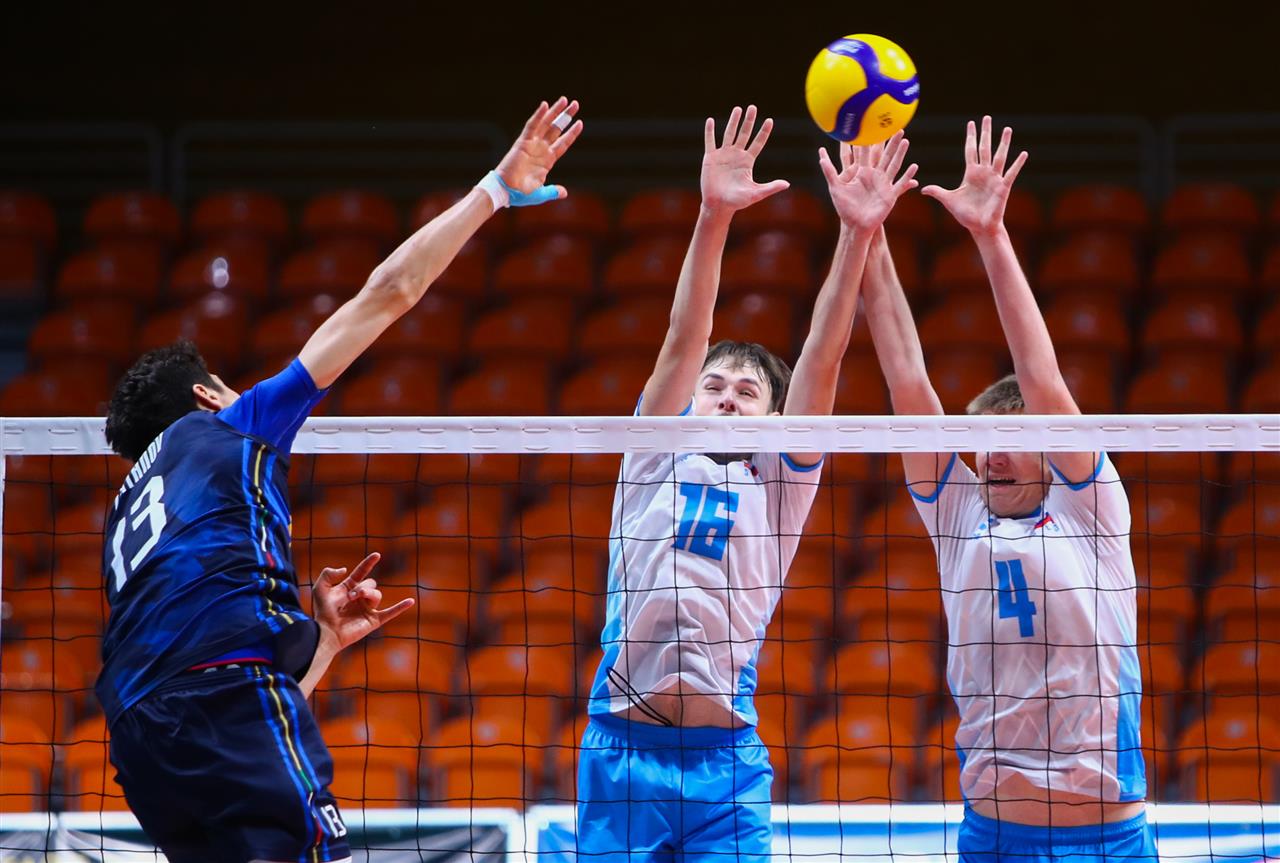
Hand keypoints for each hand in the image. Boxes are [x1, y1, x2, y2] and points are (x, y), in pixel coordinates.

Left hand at [310, 552, 413, 652]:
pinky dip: (401, 607)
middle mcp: (360, 598)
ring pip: (377, 594)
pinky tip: (411, 601)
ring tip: (355, 599)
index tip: (377, 555)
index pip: (362, 572)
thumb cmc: (322, 612)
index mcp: (348, 588)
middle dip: (362, 586)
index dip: (369, 563)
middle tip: (350, 596)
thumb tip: (346, 570)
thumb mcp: (320, 588)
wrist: (326, 632)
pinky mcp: (373, 620)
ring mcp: (367, 609)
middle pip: (371, 583)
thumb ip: (328, 574)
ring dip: (367, 593)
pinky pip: (390, 612)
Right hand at [495, 96, 583, 198]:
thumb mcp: (541, 193)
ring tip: (564, 100)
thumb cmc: (521, 194)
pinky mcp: (522, 142)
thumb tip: (564, 193)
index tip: (580, 122)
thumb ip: (552, 191)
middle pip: (557, 129)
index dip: (572, 133)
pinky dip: (538, 116)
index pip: (563, 143)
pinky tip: (545, 105)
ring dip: (555, 112)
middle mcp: (541, 149)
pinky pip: (532, 126)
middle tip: (575, 103)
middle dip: (566, 116)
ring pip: (546, 124)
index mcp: (548, 161)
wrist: (506, 191)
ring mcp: (532, 144)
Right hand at [701, 105, 789, 213]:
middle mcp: (736, 155)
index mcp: (747, 161)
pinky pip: (710, 142)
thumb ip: (771, 187)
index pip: (758, 143)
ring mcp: (723, 155)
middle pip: (744, 134)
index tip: (769, 120)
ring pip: (729, 134)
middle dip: (749, 121)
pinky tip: (710, 121)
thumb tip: (787, 184)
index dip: (763, 132)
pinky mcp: (710, 158)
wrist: (719, 205)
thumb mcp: (756, 193)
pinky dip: (710, 132)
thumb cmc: (738, 201)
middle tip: (753, 107)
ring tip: (738, 109)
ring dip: (733, 121)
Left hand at [818, 131, 917, 230]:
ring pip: (894, 165)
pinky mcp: (890, 195)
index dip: (870, 140)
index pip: (866, 152)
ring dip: (900, 153)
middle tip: (897, 127)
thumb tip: (820, 156)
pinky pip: (900, 184)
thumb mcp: (835, 188)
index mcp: (862, 172)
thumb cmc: (844, 208)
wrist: (855, 225)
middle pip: (884, 155)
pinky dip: (907, 177)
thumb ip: (829, 172)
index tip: (874, 125)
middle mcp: (874, 175)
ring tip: (906, 140)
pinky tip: (914, 166)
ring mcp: (883, 184)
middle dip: (891, 142)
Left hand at [922, 115, 1027, 236]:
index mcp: (971, 174)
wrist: (980, 227)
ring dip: (1003, 143)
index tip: (971, 123)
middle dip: (985, 133)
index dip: (970, 137)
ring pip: (999, 156)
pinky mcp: (1003, 187)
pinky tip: (1024, 153)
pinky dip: (1018, 163)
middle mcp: (984, 173)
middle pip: (985, 148)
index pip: (970, 150)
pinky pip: (1011, 173)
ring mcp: (994, 178)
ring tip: (1007, 129)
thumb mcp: (949, 201)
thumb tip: (922, 189)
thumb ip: (937, 192)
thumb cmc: (966, 215)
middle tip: (986, 117)